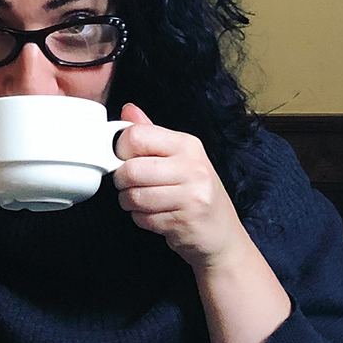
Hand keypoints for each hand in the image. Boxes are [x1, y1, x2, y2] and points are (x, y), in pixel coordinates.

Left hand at [112, 103, 247, 269]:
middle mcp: (193, 167)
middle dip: (121, 181)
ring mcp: (192, 196)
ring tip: (141, 201)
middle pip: (131, 169)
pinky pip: (143, 219)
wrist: (221, 233)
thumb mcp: (178, 157)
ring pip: (135, 196)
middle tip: (129, 184)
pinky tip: (154, 215)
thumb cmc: (195, 192)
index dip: (120, 150)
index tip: (124, 159)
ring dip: (129, 202)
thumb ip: (151, 133)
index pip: (137, 136)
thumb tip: (128, 110)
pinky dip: (141, 219)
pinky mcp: (184, 221)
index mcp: (187, 145)